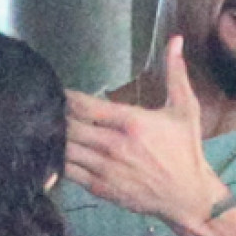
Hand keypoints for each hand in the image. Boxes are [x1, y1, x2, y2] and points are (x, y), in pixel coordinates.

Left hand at [65, 38, 212, 227]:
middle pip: (70, 126)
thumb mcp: (185, 108)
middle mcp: (115, 145)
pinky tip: (55, 152)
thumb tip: (175, 39)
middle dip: (57, 116)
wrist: (187, 195)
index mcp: (132, 122)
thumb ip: (175, 72)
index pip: (84, 106)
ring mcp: (105, 169)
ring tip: (48, 129)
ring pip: (65, 149)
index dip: (66, 97)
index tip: (60, 92)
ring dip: (55, 138)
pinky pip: (68, 172)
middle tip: (49, 109)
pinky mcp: (100, 188)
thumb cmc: (186, 150)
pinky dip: (58, 161)